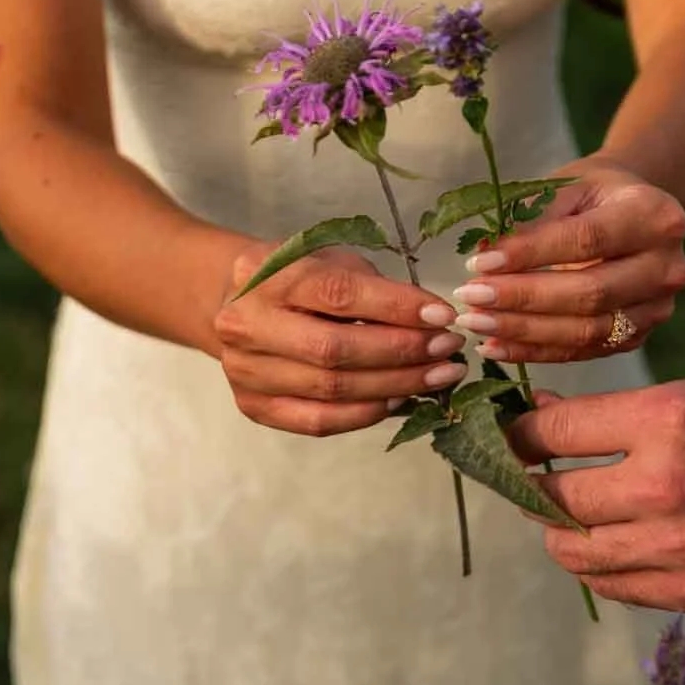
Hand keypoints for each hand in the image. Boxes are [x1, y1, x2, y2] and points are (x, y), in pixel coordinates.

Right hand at [213, 245, 461, 436]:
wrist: (236, 307)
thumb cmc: (297, 281)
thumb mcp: (330, 264)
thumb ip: (374, 288)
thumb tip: (432, 323)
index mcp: (264, 275)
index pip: (339, 295)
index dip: (397, 308)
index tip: (444, 316)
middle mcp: (246, 325)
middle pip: (335, 350)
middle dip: (402, 352)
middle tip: (448, 350)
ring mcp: (246, 371)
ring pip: (332, 390)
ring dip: (395, 386)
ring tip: (437, 376)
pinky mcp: (254, 406)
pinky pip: (319, 421)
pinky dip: (367, 414)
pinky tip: (400, 399)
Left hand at [448, 159, 684, 364]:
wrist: (632, 214)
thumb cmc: (592, 194)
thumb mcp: (565, 187)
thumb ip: (531, 221)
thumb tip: (484, 257)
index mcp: (656, 216)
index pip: (586, 241)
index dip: (531, 255)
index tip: (478, 264)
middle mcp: (668, 267)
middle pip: (589, 293)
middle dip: (523, 299)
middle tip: (471, 300)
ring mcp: (658, 308)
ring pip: (586, 331)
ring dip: (525, 332)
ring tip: (476, 325)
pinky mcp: (638, 336)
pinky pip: (582, 351)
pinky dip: (536, 352)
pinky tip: (496, 346)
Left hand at [510, 379, 684, 610]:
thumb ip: (613, 417)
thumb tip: (537, 419)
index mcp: (665, 422)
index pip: (551, 434)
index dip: (519, 434)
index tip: (509, 435)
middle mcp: (665, 487)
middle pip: (551, 497)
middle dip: (529, 483)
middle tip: (528, 476)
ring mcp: (678, 548)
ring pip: (571, 550)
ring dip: (557, 529)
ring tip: (564, 512)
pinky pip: (613, 585)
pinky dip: (598, 563)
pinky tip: (607, 541)